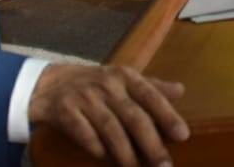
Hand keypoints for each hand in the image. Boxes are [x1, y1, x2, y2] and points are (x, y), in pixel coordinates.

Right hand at [28, 63, 187, 165]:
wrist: (50, 84)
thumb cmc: (96, 84)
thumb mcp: (123, 79)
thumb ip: (152, 87)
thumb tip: (181, 91)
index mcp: (125, 76)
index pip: (151, 95)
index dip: (167, 115)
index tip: (183, 135)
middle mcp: (107, 85)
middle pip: (133, 116)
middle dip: (151, 143)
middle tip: (165, 166)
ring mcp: (85, 98)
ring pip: (110, 128)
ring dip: (126, 153)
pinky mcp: (65, 111)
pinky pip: (84, 134)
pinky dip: (96, 147)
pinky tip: (105, 159)